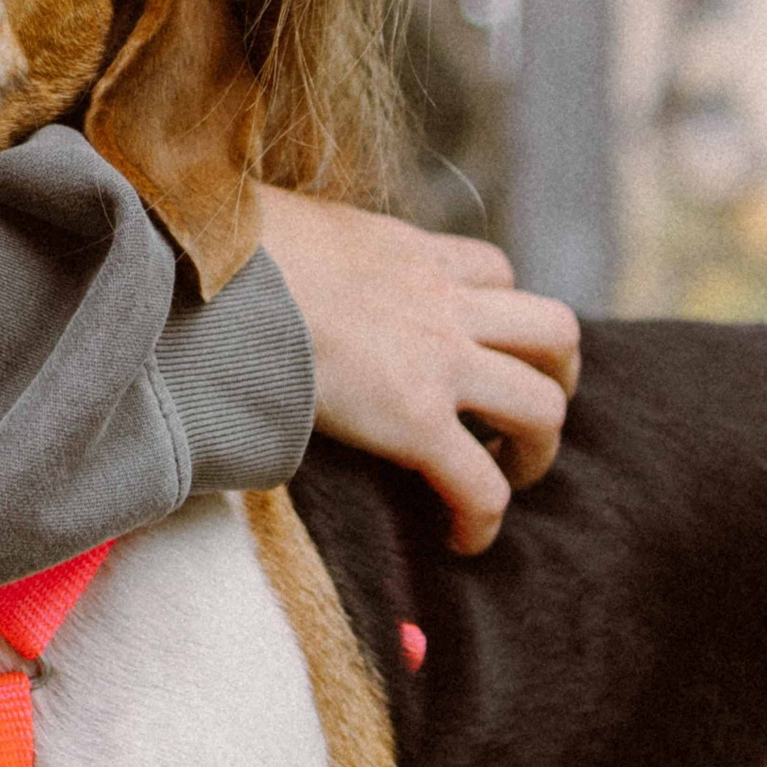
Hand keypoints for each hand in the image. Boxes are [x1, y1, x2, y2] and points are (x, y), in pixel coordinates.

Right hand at [252, 190, 581, 556]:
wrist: (211, 275)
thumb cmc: (224, 248)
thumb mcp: (288, 224)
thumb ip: (308, 248)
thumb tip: (268, 257)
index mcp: (408, 251)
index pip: (493, 271)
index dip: (499, 316)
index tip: (475, 352)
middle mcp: (440, 301)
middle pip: (554, 332)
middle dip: (555, 378)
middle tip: (517, 417)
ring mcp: (437, 361)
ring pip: (543, 407)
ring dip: (536, 448)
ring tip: (505, 476)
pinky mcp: (415, 421)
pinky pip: (482, 485)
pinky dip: (483, 520)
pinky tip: (462, 542)